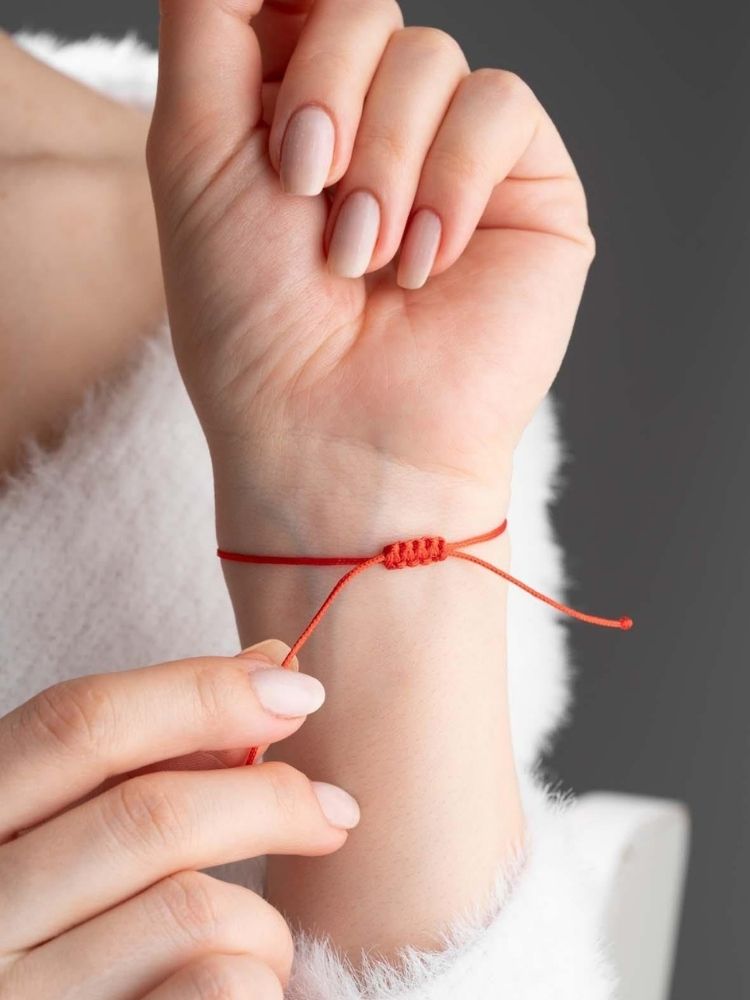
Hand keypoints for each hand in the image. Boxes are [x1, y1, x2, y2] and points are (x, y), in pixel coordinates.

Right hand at [0, 640, 358, 998]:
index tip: (298, 688)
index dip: (200, 692)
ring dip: (263, 917)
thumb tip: (275, 663)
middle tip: (336, 808)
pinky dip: (259, 976)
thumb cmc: (62, 914)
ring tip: (268, 936)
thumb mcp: (76, 820)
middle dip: (267, 799)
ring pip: (191, 911)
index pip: (79, 722)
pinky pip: (215, 990)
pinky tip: (249, 981)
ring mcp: (19, 997)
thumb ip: (159, 745)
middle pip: (148, 815)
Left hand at [147, 0, 594, 543]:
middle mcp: (376, 129)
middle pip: (363, 8)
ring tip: (367, 259)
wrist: (336, 431)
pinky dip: (453, 180)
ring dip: (385, 160)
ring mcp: (452, 158)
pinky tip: (429, 262)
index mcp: (295, 115)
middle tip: (306, 193)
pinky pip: (500, 106)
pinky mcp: (525, 190)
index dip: (289, 15)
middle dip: (324, 97)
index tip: (274, 106)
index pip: (301, 2)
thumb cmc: (253, 320)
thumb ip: (213, 19)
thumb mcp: (192, 151)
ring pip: (431, 55)